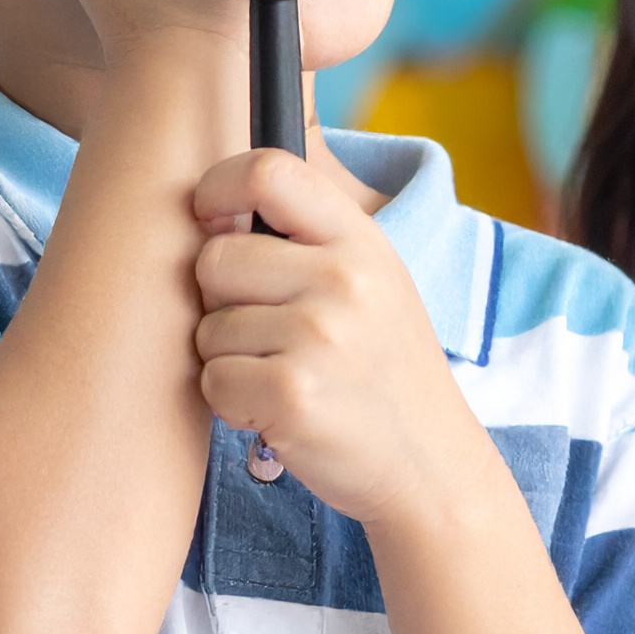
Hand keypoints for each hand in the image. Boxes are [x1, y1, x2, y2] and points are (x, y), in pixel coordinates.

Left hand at [191, 149, 486, 530]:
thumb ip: (304, 239)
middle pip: (214, 258)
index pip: (268, 170)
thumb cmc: (381, 367)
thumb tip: (205, 213)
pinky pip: (212, 382)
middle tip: (268, 333)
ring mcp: (319, 336)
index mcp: (361, 240)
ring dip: (229, 360)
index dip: (217, 187)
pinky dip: (233, 404)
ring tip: (287, 376)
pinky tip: (280, 410)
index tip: (210, 218)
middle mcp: (343, 278)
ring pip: (207, 328)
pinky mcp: (291, 394)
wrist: (429, 463)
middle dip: (220, 301)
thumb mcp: (372, 280)